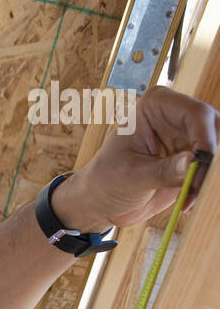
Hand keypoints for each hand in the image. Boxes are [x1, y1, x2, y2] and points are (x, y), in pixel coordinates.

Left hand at [57, 85, 218, 230]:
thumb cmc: (105, 181)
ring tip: (188, 198)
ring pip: (214, 151)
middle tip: (197, 186)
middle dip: (209, 160)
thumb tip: (192, 163)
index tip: (201, 165)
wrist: (100, 202)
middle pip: (212, 129)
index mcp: (157, 105)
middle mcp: (176, 115)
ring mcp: (185, 137)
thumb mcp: (131, 178)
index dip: (205, 140)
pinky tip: (187, 202)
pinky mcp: (190, 158)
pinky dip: (204, 185)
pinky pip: (208, 169)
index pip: (196, 114)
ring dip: (207, 175)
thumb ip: (163, 171)